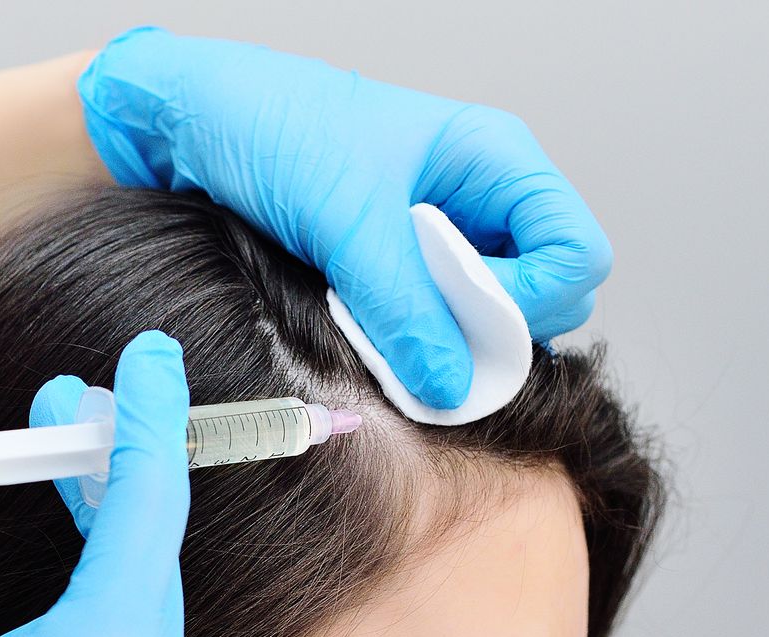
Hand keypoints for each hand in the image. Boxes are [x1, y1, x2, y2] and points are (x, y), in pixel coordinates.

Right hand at [0, 332, 197, 636]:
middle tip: (60, 413)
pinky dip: (109, 621)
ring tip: (56, 488)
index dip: (141, 419)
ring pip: (146, 621)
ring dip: (109, 550)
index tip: (148, 354)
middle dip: (110, 477)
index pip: (145, 508)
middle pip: (150, 562)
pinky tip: (59, 594)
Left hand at [78, 27, 611, 408]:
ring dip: (438, 339)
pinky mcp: (391, 267)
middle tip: (415, 332)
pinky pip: (425, 322)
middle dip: (489, 330)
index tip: (469, 320)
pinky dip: (401, 339)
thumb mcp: (343, 219)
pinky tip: (355, 325)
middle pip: (543, 297)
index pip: (577, 253)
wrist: (190, 122)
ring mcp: (436, 237)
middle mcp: (477, 200)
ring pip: (479, 319)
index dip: (536, 300)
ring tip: (372, 320)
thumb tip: (451, 382)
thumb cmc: (272, 126)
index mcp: (494, 160)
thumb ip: (402, 304)